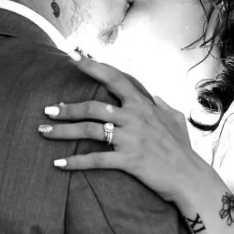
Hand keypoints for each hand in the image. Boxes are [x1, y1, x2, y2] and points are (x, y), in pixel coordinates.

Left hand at [38, 55, 202, 202]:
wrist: (190, 178)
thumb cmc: (182, 149)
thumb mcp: (175, 119)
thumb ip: (161, 105)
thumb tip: (154, 96)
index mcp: (143, 104)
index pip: (114, 78)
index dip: (92, 66)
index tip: (72, 55)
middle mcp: (135, 117)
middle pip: (93, 107)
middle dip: (66, 108)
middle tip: (47, 109)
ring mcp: (131, 138)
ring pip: (88, 130)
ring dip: (62, 131)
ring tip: (43, 132)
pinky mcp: (128, 160)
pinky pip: (95, 159)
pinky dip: (74, 162)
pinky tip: (58, 164)